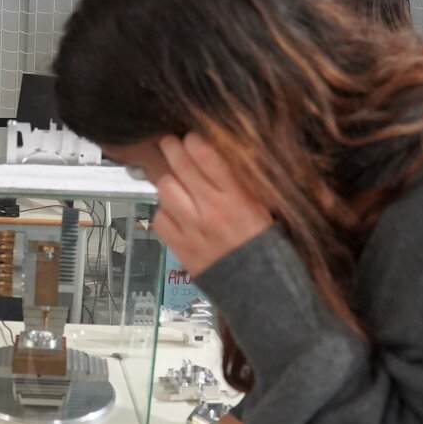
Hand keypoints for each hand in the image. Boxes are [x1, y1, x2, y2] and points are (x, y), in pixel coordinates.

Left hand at [152, 133, 272, 276]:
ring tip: (173, 180)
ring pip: (166, 190)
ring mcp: (193, 229)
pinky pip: (159, 219)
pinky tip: (173, 211)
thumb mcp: (263, 206)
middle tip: (169, 143)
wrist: (259, 286)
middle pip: (181, 168)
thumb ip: (240, 182)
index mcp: (236, 197)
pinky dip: (163, 212)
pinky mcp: (180, 247)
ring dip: (168, 181)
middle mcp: (211, 210)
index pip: (207, 157)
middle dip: (172, 149)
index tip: (190, 136)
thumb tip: (217, 155)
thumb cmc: (263, 243)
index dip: (194, 141)